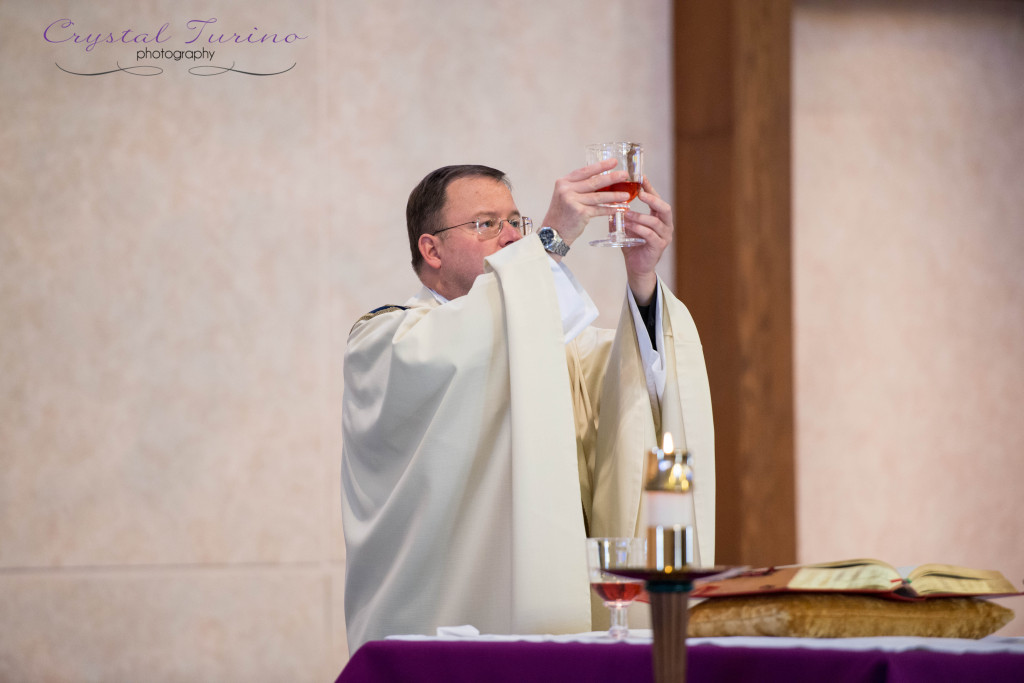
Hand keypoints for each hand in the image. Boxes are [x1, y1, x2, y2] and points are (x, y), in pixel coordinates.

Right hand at [540, 159, 629, 246]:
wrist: (553, 233)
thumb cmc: (562, 215)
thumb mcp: (566, 195)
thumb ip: (579, 187)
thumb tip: (602, 180)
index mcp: (563, 182)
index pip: (585, 171)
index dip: (600, 166)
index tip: (614, 162)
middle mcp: (567, 190)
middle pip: (594, 182)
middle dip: (612, 178)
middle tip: (625, 175)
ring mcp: (573, 201)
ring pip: (599, 196)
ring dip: (615, 195)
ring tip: (626, 195)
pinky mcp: (580, 213)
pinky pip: (599, 209)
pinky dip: (610, 209)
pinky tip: (619, 208)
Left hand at [621, 178, 672, 304]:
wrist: (636, 267)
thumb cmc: (633, 245)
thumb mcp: (627, 226)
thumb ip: (622, 215)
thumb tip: (609, 199)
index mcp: (659, 217)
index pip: (657, 199)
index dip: (649, 187)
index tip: (641, 177)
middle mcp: (665, 225)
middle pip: (665, 208)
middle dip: (652, 199)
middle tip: (640, 193)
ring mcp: (664, 236)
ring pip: (656, 222)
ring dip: (640, 216)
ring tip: (627, 214)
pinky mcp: (659, 247)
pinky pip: (650, 235)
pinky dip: (639, 229)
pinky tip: (629, 226)